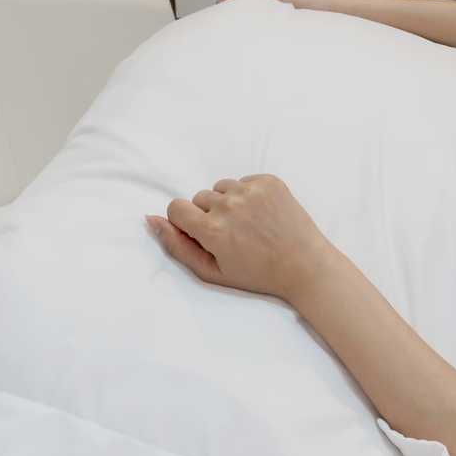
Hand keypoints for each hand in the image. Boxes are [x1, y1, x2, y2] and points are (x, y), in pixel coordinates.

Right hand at [146, 174, 335, 301]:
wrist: (304, 264)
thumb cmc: (257, 273)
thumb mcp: (212, 271)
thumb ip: (177, 246)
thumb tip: (151, 219)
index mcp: (212, 229)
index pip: (176, 208)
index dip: (186, 222)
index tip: (203, 234)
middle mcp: (229, 205)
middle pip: (199, 197)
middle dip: (208, 214)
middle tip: (232, 235)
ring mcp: (251, 190)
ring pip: (221, 187)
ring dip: (228, 202)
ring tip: (248, 224)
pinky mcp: (269, 181)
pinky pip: (244, 181)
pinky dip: (248, 195)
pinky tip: (263, 215)